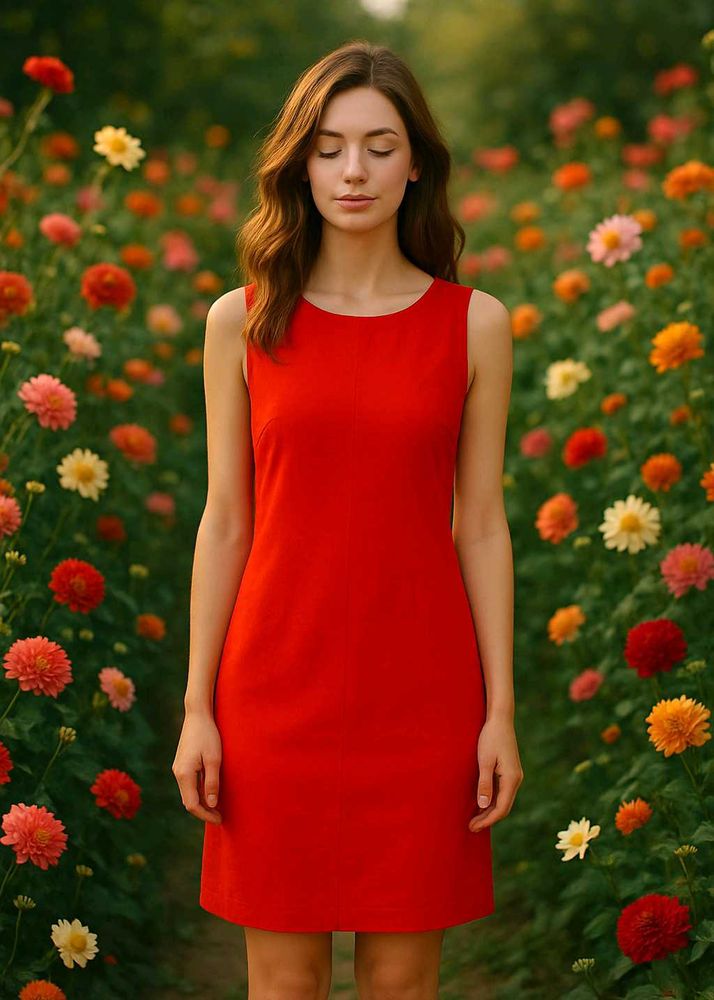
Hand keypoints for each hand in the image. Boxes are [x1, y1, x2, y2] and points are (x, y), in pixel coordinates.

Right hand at [172, 709, 222, 824]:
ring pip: (188, 793)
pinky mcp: (182, 764)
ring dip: (201, 802)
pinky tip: (210, 793)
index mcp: (184, 774)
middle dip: (203, 811)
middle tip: (220, 817)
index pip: (192, 805)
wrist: (197, 715)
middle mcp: (178, 773)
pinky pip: (189, 784)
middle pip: (188, 801)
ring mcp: (178, 768)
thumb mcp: (214, 759)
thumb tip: (212, 804)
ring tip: (217, 808)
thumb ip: (212, 783)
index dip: (205, 815)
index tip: (219, 820)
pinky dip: (198, 792)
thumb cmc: (208, 735)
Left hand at [468, 715, 522, 832]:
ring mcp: (514, 776)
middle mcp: (516, 779)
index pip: (501, 808)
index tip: (473, 826)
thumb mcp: (484, 761)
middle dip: (488, 819)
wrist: (500, 719)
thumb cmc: (490, 738)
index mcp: (511, 779)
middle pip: (504, 807)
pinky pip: (502, 792)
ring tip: (474, 819)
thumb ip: (484, 783)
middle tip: (471, 827)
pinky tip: (480, 804)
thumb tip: (483, 805)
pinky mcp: (509, 771)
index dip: (487, 820)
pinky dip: (492, 800)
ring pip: (503, 800)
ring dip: (489, 811)